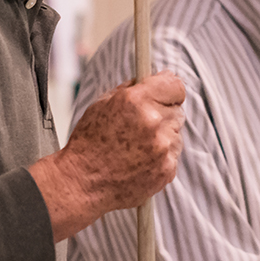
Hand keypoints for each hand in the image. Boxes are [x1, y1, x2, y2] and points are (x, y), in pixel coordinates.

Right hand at [30, 70, 184, 239]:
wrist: (82, 182)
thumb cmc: (89, 143)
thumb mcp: (103, 104)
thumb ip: (132, 89)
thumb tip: (152, 79)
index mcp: (136, 100)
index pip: (175, 85)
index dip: (169, 90)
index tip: (166, 94)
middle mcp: (152, 122)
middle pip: (176, 110)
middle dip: (162, 114)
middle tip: (142, 125)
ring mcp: (162, 148)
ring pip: (176, 133)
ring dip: (162, 136)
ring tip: (137, 145)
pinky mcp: (167, 169)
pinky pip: (173, 154)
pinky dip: (161, 156)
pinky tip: (140, 159)